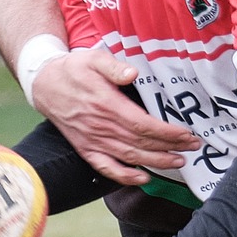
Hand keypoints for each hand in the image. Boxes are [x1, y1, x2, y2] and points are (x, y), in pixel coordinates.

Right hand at [30, 49, 197, 184]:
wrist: (44, 85)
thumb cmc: (73, 69)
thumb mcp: (93, 58)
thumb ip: (113, 67)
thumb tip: (133, 74)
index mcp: (106, 104)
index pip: (143, 124)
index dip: (167, 132)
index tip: (186, 133)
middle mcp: (100, 126)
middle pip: (142, 143)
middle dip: (170, 147)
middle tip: (192, 146)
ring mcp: (92, 141)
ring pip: (129, 157)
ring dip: (156, 162)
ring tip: (179, 162)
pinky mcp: (86, 149)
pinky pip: (106, 168)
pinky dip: (125, 177)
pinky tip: (143, 179)